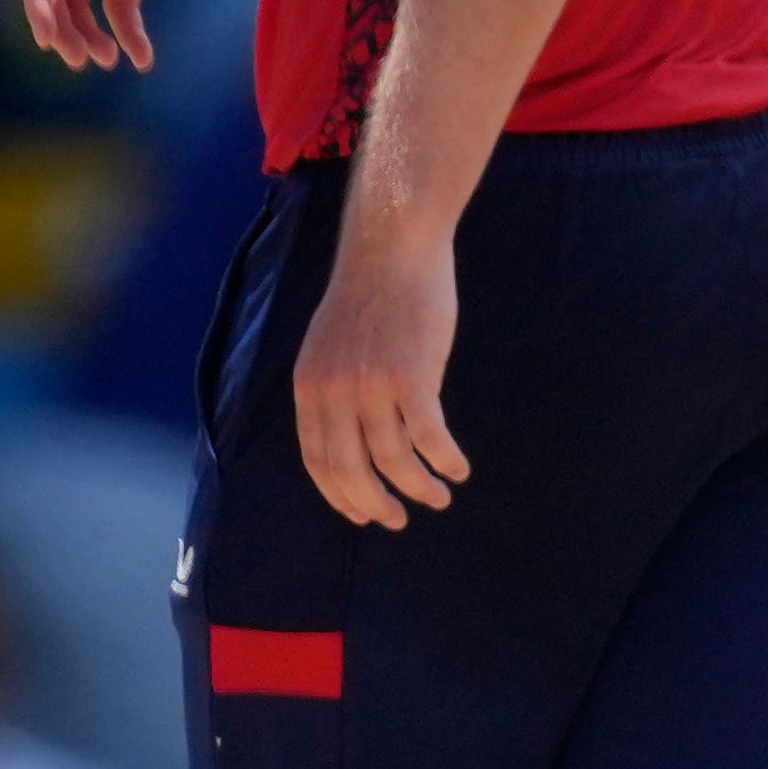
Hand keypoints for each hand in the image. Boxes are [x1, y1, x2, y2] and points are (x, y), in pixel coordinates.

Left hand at [292, 209, 471, 529]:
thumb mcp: (331, 345)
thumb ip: (335, 389)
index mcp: (310, 387)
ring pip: (393, 460)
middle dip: (375, 505)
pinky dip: (444, 460)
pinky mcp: (412, 375)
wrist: (394, 248)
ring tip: (438, 498)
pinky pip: (428, 436)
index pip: (318, 461)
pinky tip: (457, 469)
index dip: (342, 496)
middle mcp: (334, 392)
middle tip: (398, 520)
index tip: (364, 514)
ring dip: (418, 488)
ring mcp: (372, 385)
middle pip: (351, 471)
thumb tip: (352, 435)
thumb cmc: (371, 293)